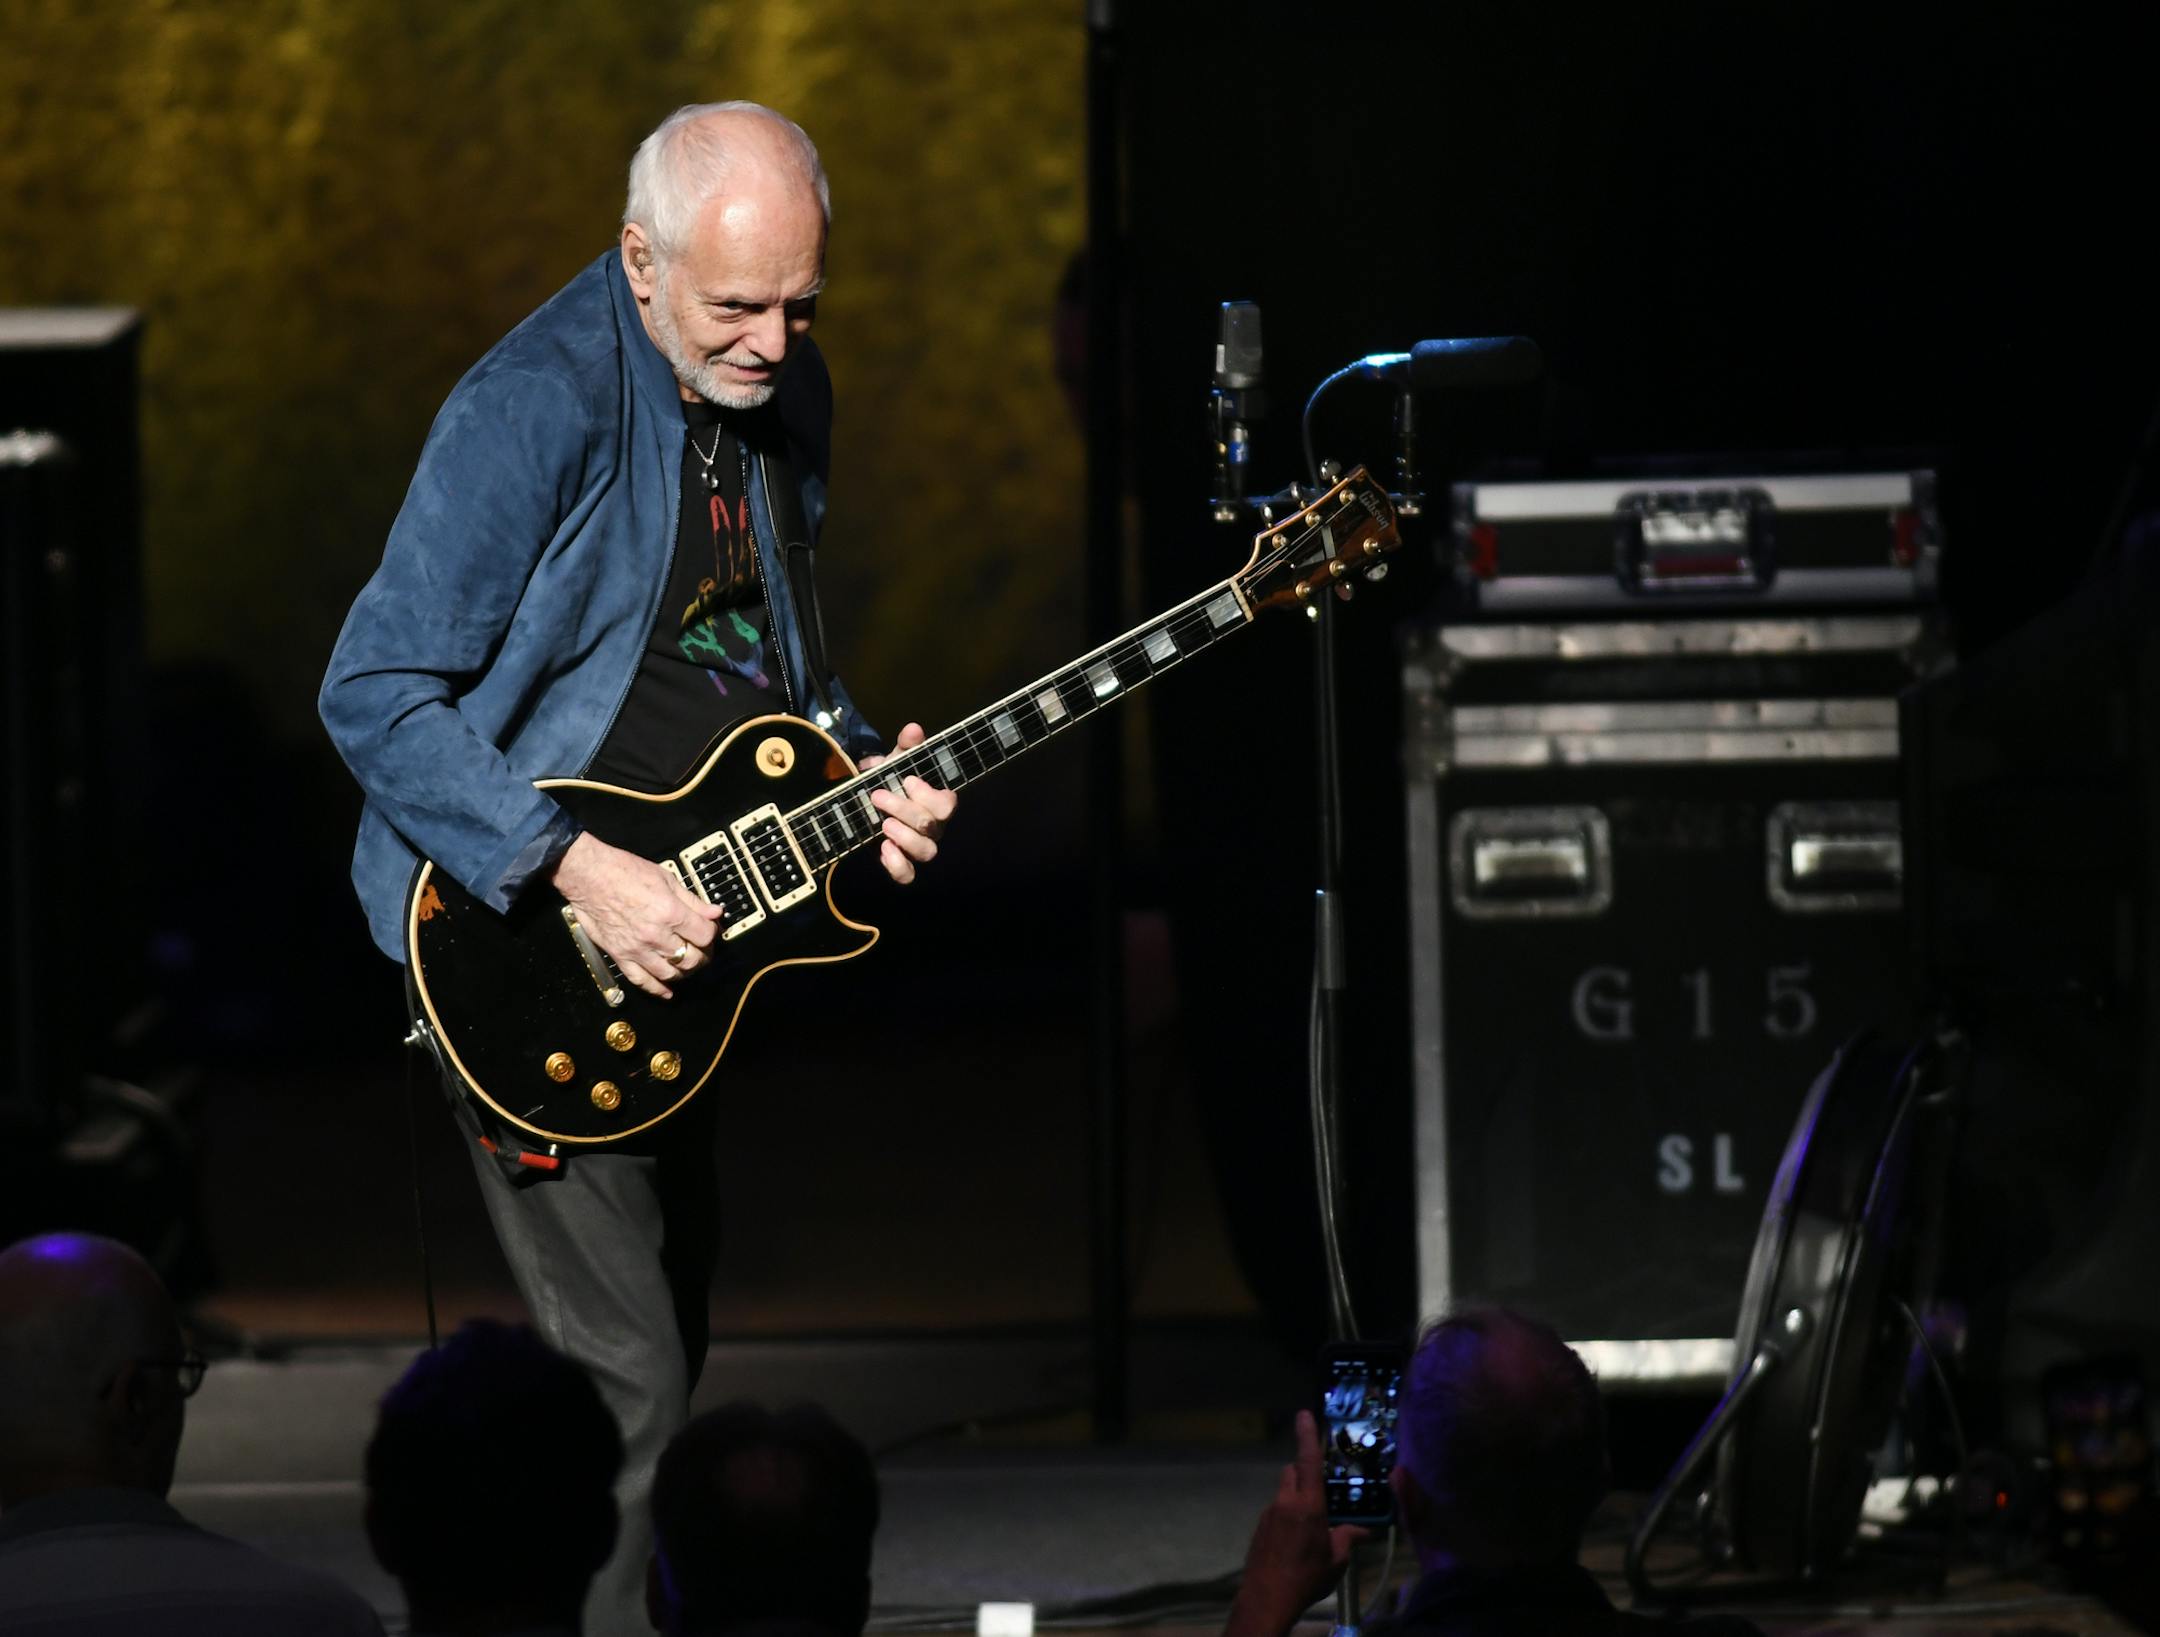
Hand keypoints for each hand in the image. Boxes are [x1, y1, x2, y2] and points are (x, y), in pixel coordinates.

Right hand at [550, 832, 722, 998]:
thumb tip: (715, 913)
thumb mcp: (665, 878)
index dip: (712, 933)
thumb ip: (692, 900)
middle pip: (691, 959)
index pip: (705, 936)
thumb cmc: (623, 872)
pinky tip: (667, 991)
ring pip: (671, 974)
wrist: (588, 876)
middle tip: (702, 948)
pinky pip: (642, 981)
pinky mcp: (620, 956)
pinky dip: (657, 989)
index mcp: (670, 913)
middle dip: (703, 955)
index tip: (710, 929)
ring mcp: (637, 949)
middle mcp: (655, 935)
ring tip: (686, 963)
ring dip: (684, 972)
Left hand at [855, 722, 955, 885]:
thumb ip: (905, 748)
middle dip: (905, 809)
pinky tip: (882, 849)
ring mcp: (920, 848)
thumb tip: (913, 729)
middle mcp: (934, 828)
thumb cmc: (890, 784)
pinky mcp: (902, 865)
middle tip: (877, 796)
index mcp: (937, 803)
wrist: (868, 807)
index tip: (906, 780)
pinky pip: (908, 875)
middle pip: (932, 824)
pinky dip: (896, 864)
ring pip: (926, 851)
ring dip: (904, 837)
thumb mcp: (895, 764)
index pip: (947, 803)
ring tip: (882, 825)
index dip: (928, 794)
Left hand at [1224, 1410, 1367, 1636]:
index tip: (1304, 1414)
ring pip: (1284, 1493)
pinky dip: (1287, 1518)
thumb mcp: (1336, 1560)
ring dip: (1297, 1499)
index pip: (1308, 1461)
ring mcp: (1269, 1514)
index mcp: (1308, 1505)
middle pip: (1292, 1472)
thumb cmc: (1306, 1577)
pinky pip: (1276, 1513)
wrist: (1267, 1598)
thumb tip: (1363, 1531)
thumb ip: (1348, 1539)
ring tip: (1313, 1527)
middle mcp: (1285, 1502)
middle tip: (1322, 1492)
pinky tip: (1296, 1544)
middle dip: (1305, 1474)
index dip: (1307, 1435)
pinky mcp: (1260, 1529)